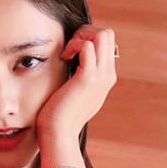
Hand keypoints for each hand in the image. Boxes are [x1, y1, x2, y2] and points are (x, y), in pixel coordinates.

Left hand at [35, 25, 118, 139]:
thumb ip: (77, 77)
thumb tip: (70, 61)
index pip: (106, 42)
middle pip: (107, 34)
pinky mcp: (88, 78)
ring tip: (67, 52)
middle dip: (85, 32)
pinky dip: (74, 45)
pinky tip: (63, 58)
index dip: (87, 38)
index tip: (70, 51)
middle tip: (68, 47)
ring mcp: (100, 76)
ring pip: (102, 35)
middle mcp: (107, 75)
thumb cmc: (59, 115)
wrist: (59, 135)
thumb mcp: (74, 92)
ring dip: (80, 36)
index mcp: (106, 78)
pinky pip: (87, 46)